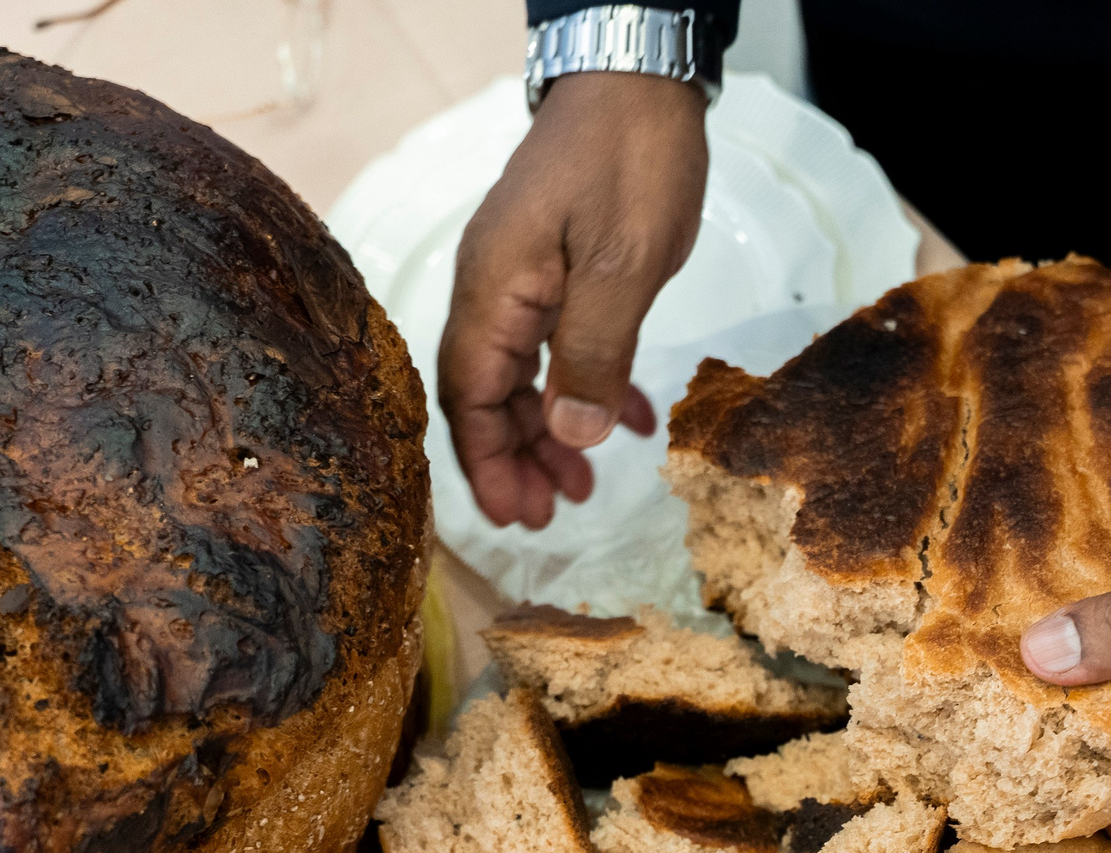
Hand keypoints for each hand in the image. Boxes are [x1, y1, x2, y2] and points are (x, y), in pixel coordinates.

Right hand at [439, 72, 706, 528]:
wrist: (639, 78)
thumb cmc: (629, 160)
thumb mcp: (622, 265)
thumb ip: (593, 352)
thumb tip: (571, 434)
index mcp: (494, 291)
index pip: (471, 396)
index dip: (489, 462)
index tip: (515, 517)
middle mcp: (495, 288)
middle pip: (489, 394)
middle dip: (516, 459)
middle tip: (553, 516)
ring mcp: (524, 276)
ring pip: (523, 374)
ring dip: (551, 431)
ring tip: (584, 485)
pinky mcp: (559, 267)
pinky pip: (558, 343)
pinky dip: (586, 386)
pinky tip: (626, 419)